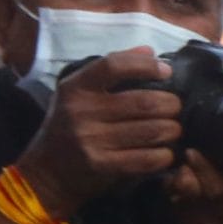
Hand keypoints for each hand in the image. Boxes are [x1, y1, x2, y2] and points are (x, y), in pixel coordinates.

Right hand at [14, 47, 182, 218]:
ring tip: (174, 129)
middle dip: (170, 104)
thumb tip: (149, 50)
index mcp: (76, 88)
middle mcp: (81, 111)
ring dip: (172, 130)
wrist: (47, 172)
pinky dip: (165, 155)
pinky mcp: (102, 165)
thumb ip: (112, 71)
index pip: (113, 65)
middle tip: (176, 108)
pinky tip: (166, 152)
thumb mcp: (80, 94)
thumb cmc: (69, 127)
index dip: (146, 65)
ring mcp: (91, 139)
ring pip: (151, 130)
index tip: (166, 71)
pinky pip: (147, 158)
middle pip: (143, 102)